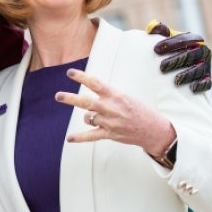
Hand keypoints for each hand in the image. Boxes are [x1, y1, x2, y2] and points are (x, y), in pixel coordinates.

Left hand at [57, 67, 175, 162]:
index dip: (81, 77)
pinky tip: (69, 138)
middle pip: (86, 102)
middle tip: (58, 96)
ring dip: (87, 117)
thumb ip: (108, 97)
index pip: (95, 83)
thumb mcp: (126, 97)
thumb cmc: (140, 111)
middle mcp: (111, 108)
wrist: (154, 130)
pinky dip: (79, 137)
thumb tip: (90, 99)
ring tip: (94, 117)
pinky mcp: (110, 134)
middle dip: (70, 99)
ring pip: (87, 117)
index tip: (70, 73)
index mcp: (116, 95)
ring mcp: (109, 122)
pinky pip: (91, 136)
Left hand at [147, 20, 211, 93]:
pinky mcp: (207, 78)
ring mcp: (206, 65)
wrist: (183, 65)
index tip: (155, 49)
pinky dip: (201, 85)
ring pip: (198, 69)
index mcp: (195, 39)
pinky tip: (192, 88)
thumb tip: (151, 27)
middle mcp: (203, 51)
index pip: (183, 39)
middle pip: (190, 55)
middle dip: (176, 61)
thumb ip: (160, 30)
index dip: (170, 43)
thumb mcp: (168, 38)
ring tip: (175, 80)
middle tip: (161, 67)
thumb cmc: (173, 49)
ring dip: (187, 75)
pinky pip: (207, 82)